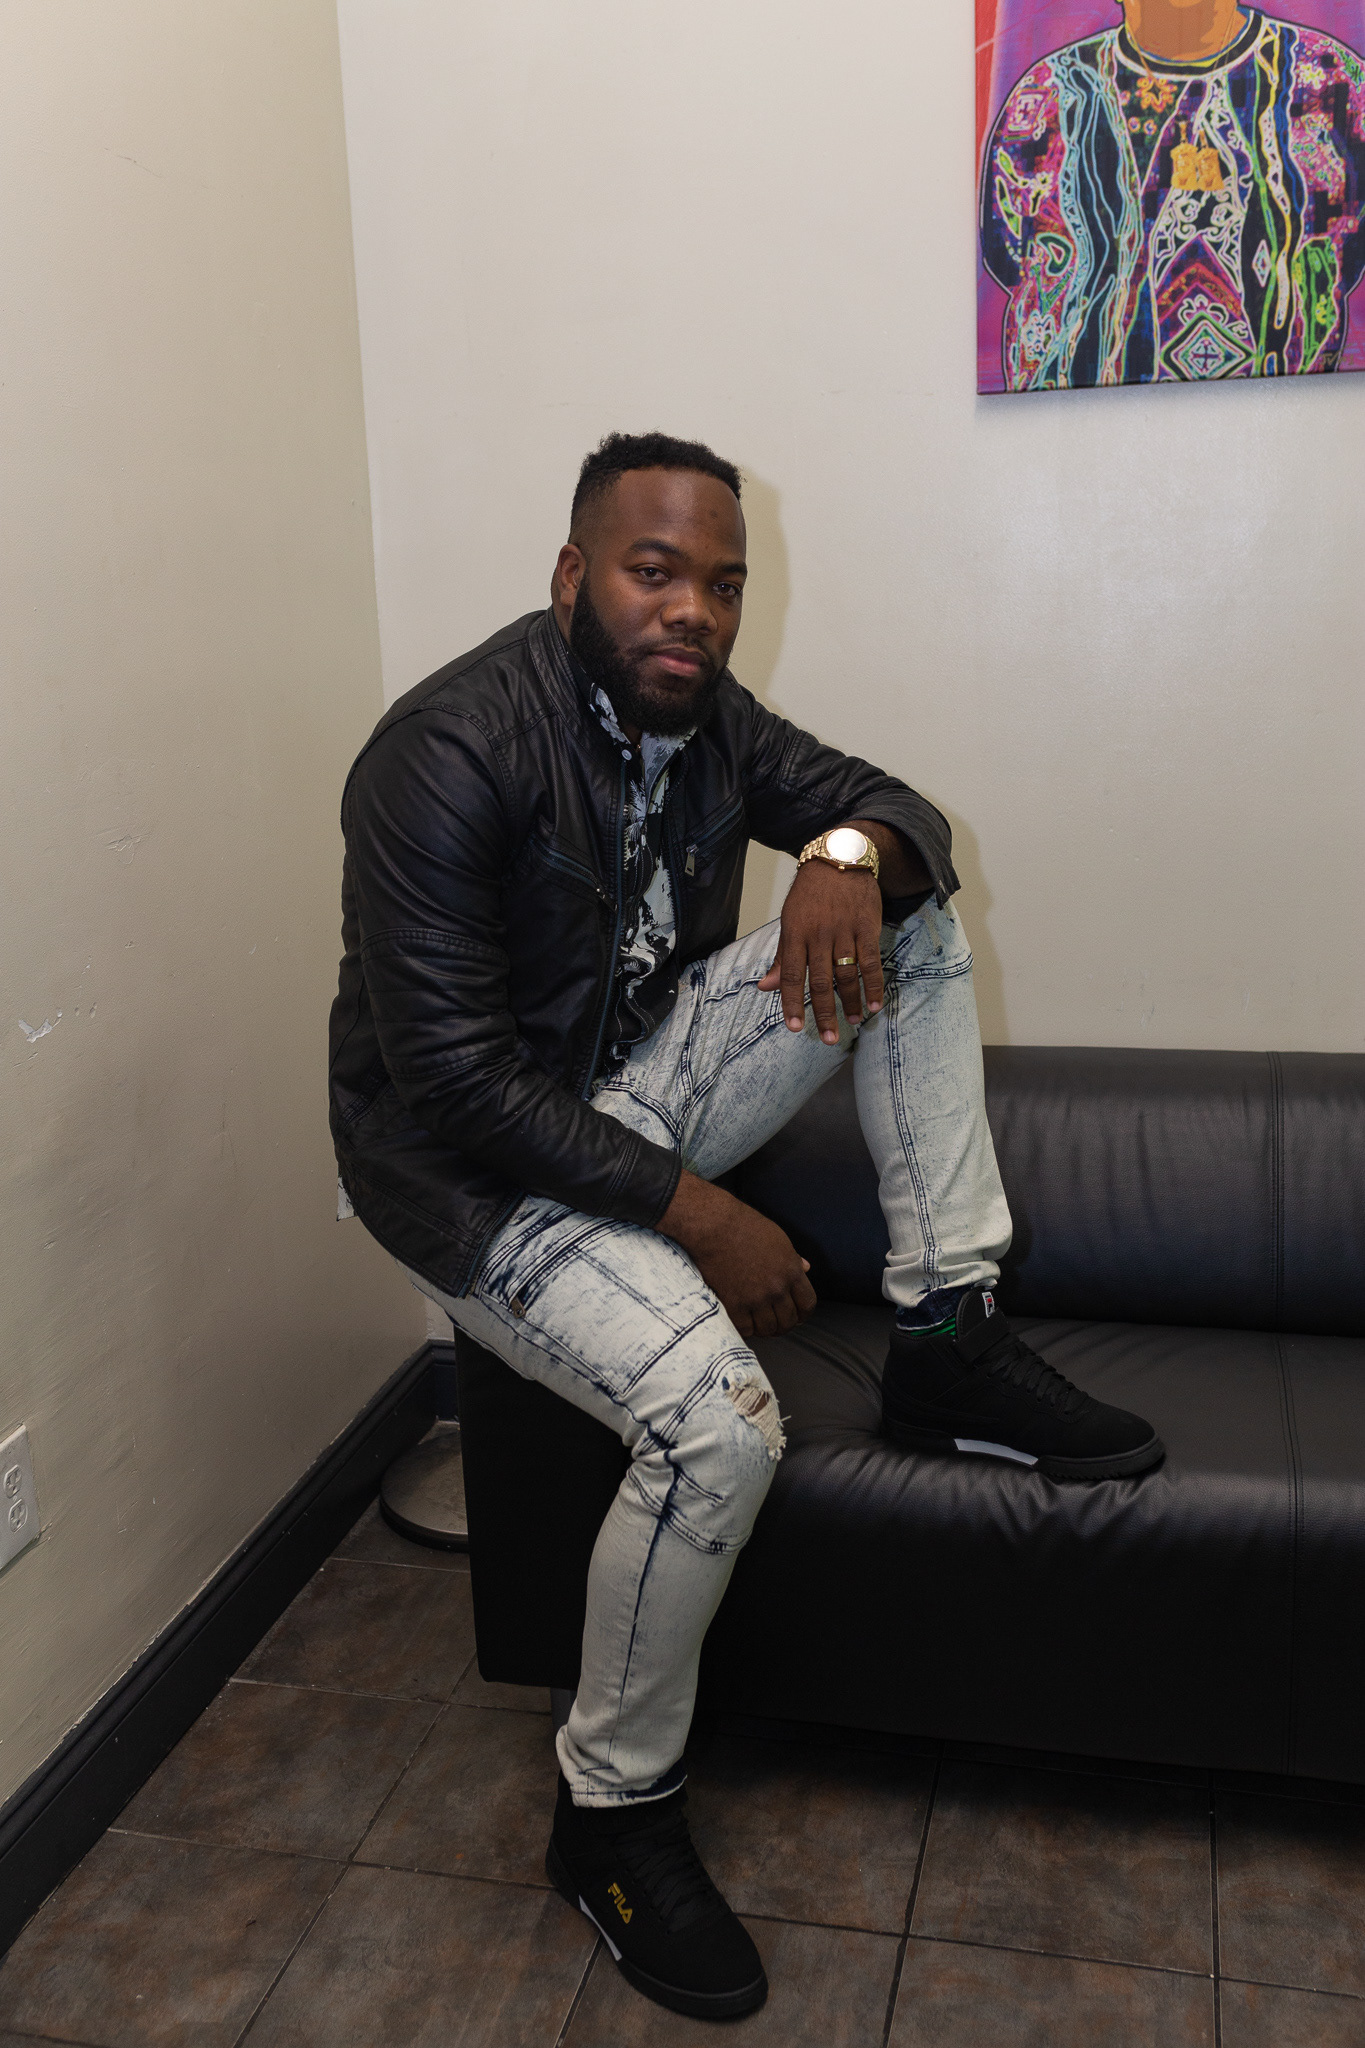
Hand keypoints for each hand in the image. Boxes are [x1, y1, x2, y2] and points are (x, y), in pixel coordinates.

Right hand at [657, 1172, 816, 1338]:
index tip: (797, 1316)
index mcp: (791, 1271)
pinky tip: (743, 1321)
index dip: (803, 1314)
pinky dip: (746, 1329)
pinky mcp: (734, 1304)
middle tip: (775, 1323)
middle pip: (789, 1321)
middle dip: (784, 1325)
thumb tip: (806, 1268)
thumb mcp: (778, 1239)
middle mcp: (777, 1288)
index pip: (807, 1304)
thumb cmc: (745, 1227)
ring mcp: (756, 1298)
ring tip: (758, 1323)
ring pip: (768, 1329)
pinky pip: (746, 1330)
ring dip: (765, 1329)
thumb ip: (793, 1258)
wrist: (715, 1227)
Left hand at [757, 857, 884, 1043]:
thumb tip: (765, 987)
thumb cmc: (810, 894)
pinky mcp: (866, 927)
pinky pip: (871, 962)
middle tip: (828, 1038)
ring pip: (846, 974)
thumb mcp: (789, 921)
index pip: (792, 976)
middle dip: (824, 1013)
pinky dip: (873, 985)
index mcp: (795, 934)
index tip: (794, 1028)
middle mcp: (818, 935)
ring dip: (850, 1002)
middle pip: (820, 981)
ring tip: (852, 1022)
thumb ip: (782, 957)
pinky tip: (874, 1003)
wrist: (839, 859)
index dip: (792, 1004)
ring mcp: (843, 931)